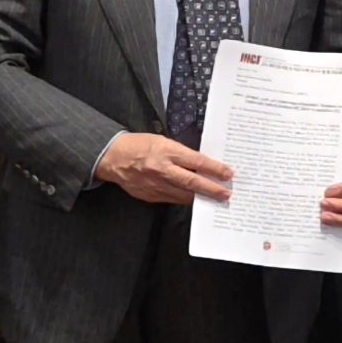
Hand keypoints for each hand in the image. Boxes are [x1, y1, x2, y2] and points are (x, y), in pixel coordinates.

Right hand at [96, 132, 232, 203]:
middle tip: (227, 194)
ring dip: (201, 198)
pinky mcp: (151, 196)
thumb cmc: (139, 145)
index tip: (229, 173)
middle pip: (193, 182)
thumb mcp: (162, 141)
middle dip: (212, 189)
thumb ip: (181, 154)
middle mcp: (162, 169)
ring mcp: (156, 185)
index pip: (197, 161)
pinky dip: (185, 200)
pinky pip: (173, 200)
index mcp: (167, 151)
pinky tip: (195, 201)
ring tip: (216, 200)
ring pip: (184, 195)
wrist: (113, 158)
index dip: (215, 168)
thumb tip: (201, 165)